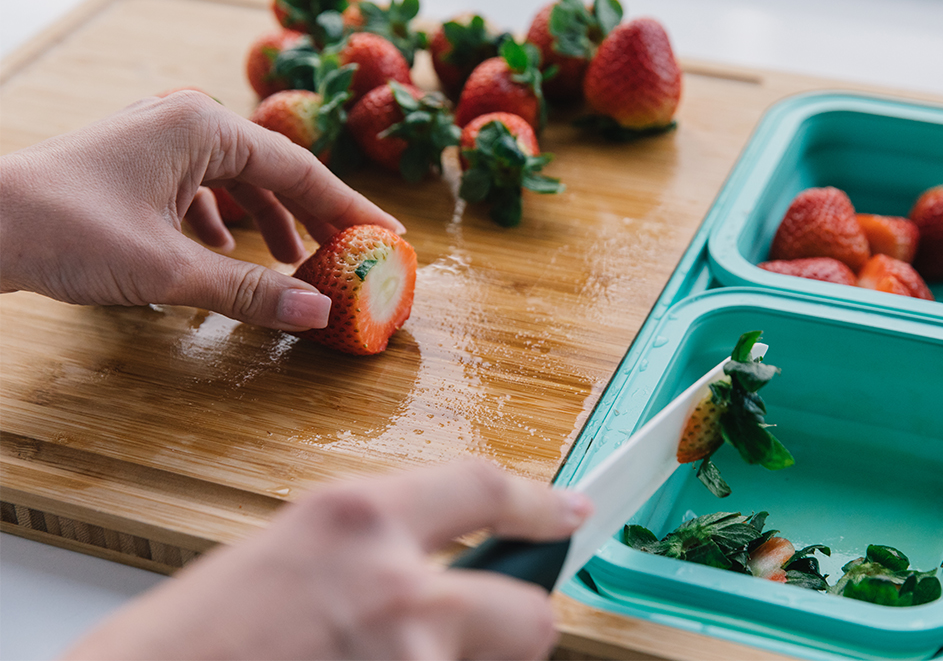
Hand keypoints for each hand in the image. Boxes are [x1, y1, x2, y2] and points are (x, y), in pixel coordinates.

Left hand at [0, 90, 403, 330]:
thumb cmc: (65, 231)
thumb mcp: (169, 269)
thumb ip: (251, 291)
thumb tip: (319, 312)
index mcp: (202, 128)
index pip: (299, 170)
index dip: (348, 207)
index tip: (386, 235)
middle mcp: (184, 124)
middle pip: (272, 171)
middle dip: (311, 216)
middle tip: (348, 252)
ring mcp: (157, 142)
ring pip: (236, 180)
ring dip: (268, 221)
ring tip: (293, 260)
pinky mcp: (136, 166)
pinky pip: (200, 189)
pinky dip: (222, 222)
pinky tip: (224, 252)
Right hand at [64, 461, 592, 659]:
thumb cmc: (190, 637)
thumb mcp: (292, 555)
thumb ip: (375, 552)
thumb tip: (440, 570)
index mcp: (354, 519)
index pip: (484, 489)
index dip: (538, 502)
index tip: (568, 511)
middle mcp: (392, 587)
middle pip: (529, 614)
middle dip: (518, 626)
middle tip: (484, 634)